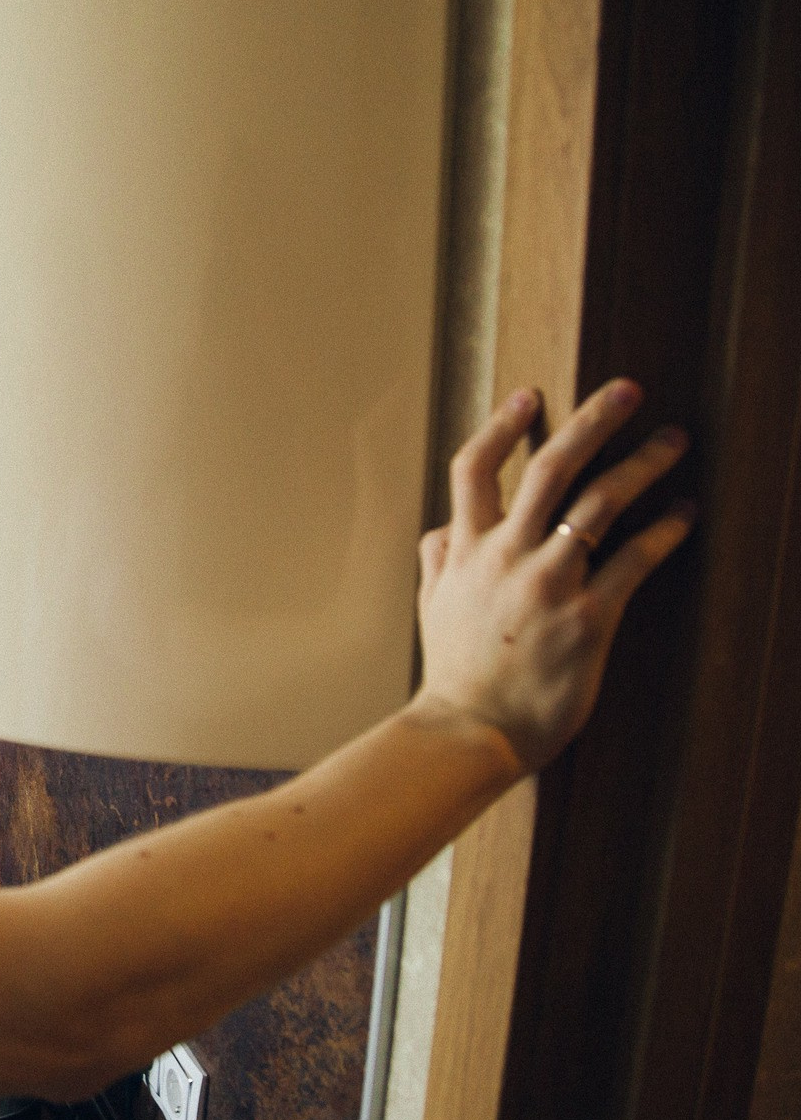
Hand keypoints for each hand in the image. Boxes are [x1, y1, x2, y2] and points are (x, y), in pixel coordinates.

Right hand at [413, 379, 694, 771]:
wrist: (472, 730)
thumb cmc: (455, 673)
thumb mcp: (432, 608)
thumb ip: (439, 561)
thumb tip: (440, 530)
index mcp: (465, 551)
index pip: (474, 470)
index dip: (502, 427)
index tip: (530, 396)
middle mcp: (505, 556)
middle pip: (549, 469)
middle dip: (591, 421)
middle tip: (628, 389)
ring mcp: (548, 584)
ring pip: (598, 503)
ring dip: (642, 464)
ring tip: (673, 440)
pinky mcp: (588, 617)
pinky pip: (634, 561)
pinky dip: (664, 531)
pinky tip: (686, 514)